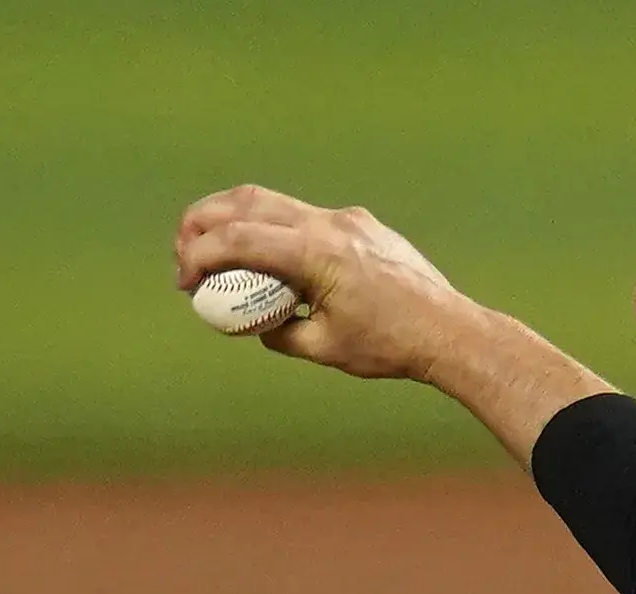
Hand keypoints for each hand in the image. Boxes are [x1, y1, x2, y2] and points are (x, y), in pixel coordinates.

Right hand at [173, 184, 474, 380]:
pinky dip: (276, 232)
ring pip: (275, 203)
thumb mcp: (323, 348)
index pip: (238, 238)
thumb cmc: (392, 346)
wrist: (451, 332)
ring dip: (237, 222)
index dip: (199, 255)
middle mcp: (331, 225)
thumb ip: (278, 331)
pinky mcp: (363, 226)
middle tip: (184, 255)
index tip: (184, 282)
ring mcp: (349, 220)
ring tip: (217, 253)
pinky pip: (306, 219)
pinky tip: (272, 263)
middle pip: (247, 202)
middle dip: (203, 223)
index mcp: (318, 253)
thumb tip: (255, 321)